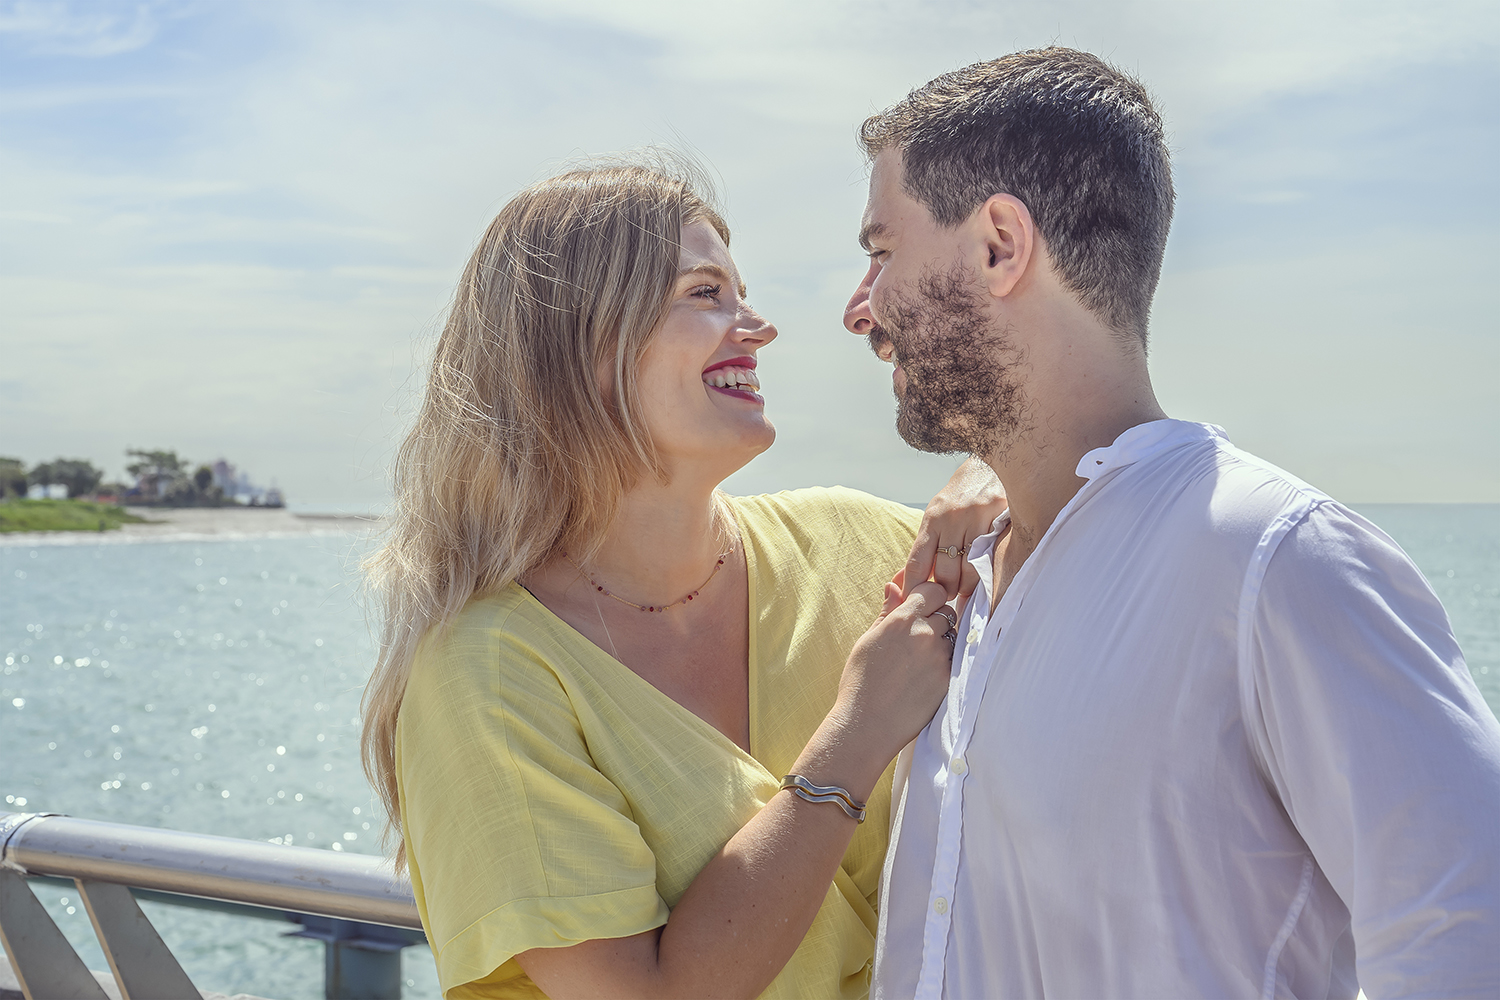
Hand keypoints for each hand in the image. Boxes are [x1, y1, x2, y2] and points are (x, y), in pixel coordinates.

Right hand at [816, 581, 956, 795]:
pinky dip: (945, 665)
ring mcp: (939, 658)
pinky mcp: (948, 680)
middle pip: (947, 612)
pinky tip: (926, 677)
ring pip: (953, 638)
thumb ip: (887, 611)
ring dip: (943, 643)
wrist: (866, 725)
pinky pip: (955, 661)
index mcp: (902, 620)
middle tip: (920, 638)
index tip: (922, 608)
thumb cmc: (860, 682)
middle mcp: (924, 635)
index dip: (929, 598)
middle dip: (937, 620)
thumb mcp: (868, 640)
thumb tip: (894, 585)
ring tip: (921, 662)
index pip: (933, 591)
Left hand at [904, 457, 1006, 602]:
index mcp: (932, 519)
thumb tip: (914, 576)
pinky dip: (985, 572)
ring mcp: (976, 518)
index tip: (914, 601)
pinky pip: (991, 556)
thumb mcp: (938, 513)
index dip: (914, 586)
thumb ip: (929, 542)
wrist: (988, 466)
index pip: (918, 561)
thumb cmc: (959, 495)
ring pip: (969, 568)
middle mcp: (951, 519)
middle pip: (945, 571)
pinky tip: (983, 580)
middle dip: (944, 590)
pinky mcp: (998, 518)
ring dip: (966, 587)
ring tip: (964, 592)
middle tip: (946, 599)